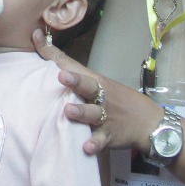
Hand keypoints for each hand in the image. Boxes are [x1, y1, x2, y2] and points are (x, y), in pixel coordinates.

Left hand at [33, 29, 155, 154]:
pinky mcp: (109, 135)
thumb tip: (44, 57)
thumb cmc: (116, 99)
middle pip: (87, 85)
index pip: (71, 64)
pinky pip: (101, 140)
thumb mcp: (98, 84)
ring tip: (68, 111)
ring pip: (92, 113)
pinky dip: (94, 143)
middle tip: (61, 76)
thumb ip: (73, 74)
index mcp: (94, 80)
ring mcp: (105, 115)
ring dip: (81, 112)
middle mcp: (100, 95)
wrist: (148, 121)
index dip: (52, 52)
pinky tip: (86, 147)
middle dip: (75, 80)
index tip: (36, 38)